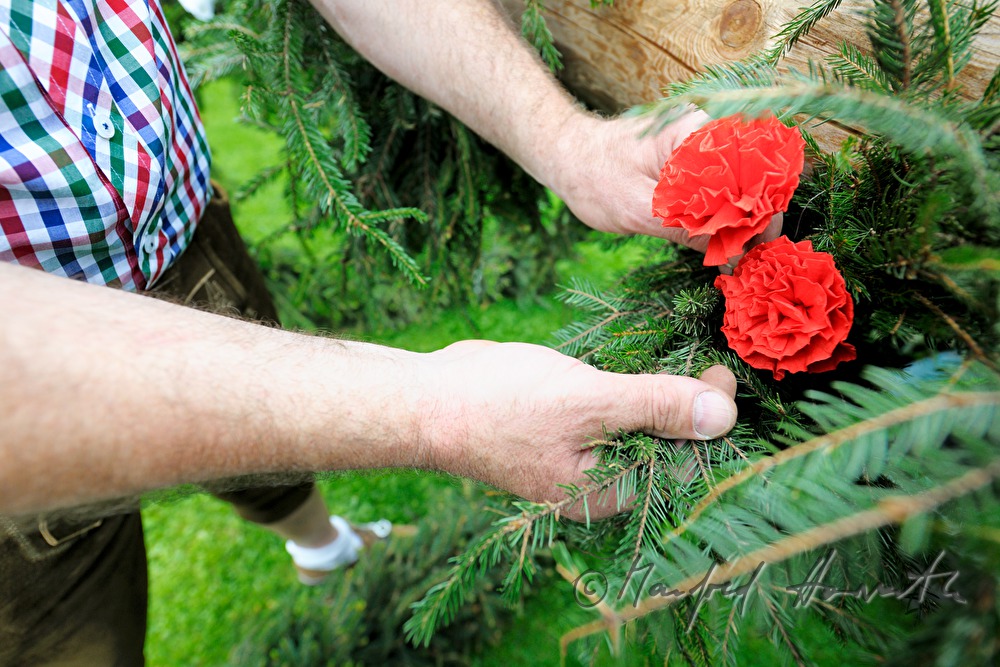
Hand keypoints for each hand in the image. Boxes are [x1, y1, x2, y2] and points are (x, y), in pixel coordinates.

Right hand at [420, 341, 736, 518]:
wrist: (426, 398)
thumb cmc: (500, 405)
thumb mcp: (588, 401)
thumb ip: (657, 406)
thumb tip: (727, 415)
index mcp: (607, 493)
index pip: (680, 464)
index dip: (710, 422)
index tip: (724, 373)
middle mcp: (598, 481)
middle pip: (665, 444)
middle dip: (692, 404)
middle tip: (714, 359)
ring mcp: (581, 454)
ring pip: (642, 423)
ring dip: (665, 390)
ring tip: (692, 354)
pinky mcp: (567, 426)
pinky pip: (615, 409)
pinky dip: (634, 385)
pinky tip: (651, 358)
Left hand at [552, 109, 782, 262]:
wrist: (566, 157)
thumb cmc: (592, 176)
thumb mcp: (637, 209)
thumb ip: (686, 230)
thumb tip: (733, 256)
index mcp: (697, 130)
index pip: (753, 167)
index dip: (764, 209)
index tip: (762, 246)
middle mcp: (708, 131)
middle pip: (754, 178)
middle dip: (757, 219)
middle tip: (754, 260)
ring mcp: (703, 146)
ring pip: (740, 187)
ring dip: (742, 221)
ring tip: (742, 257)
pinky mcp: (695, 163)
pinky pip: (723, 189)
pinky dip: (725, 216)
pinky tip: (724, 243)